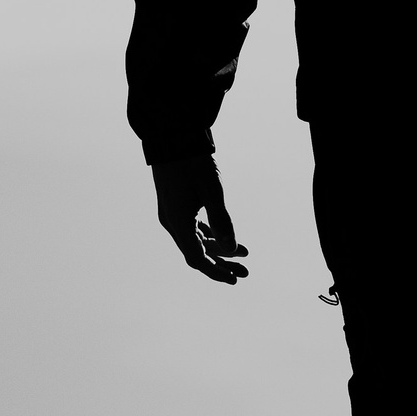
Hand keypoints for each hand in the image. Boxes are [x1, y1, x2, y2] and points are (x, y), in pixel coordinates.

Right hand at [151, 155, 248, 284]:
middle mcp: (172, 223)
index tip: (234, 279)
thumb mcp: (212, 190)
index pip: (197, 259)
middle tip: (245, 272)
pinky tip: (229, 238)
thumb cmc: (192, 161)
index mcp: (178, 223)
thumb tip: (232, 249)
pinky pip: (195, 229)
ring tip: (244, 254)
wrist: (171, 135)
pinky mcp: (177, 206)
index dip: (216, 272)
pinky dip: (212, 235)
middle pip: (198, 253)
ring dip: (219, 249)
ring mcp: (173, 215)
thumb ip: (222, 221)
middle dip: (222, 264)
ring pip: (197, 241)